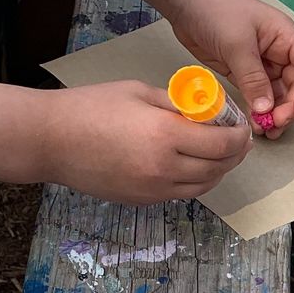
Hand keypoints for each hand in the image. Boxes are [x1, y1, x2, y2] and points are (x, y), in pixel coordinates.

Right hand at [45, 82, 250, 203]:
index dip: (240, 137)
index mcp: (167, 136)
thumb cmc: (90, 107)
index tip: (244, 128)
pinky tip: (192, 166)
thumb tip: (206, 113)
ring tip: (219, 155)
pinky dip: (194, 182)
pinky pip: (180, 194)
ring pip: (203, 187)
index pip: (223, 144)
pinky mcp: (141, 200)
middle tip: (239, 142)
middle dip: (235, 156)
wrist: (50, 140)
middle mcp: (165, 168)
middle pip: (218, 169)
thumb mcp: (140, 92)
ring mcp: (153, 189)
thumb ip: (177, 105)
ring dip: (218, 172)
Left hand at [167, 0, 293, 135]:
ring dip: (276, 114)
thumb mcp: (236, 44)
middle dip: (290, 108)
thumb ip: (253, 78)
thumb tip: (266, 111)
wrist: (184, 1)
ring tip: (265, 130)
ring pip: (279, 95)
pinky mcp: (245, 73)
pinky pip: (259, 96)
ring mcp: (262, 64)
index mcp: (286, 38)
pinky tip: (255, 122)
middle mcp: (279, 52)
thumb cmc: (214, 10)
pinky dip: (259, 111)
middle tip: (274, 125)